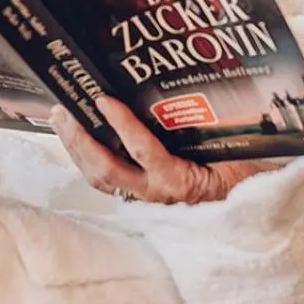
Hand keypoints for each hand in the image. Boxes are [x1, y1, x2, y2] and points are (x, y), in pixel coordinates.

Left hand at [50, 96, 275, 204]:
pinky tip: (74, 139)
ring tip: (60, 119)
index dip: (122, 124)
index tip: (104, 99)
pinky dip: (85, 159)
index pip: (144, 151)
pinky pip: (104, 181)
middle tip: (65, 109)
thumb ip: (214, 129)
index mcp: (178, 181)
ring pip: (98, 177)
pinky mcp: (135, 197)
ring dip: (75, 148)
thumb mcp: (232, 152)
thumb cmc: (239, 175)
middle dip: (81, 139)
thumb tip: (208, 93)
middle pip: (106, 168)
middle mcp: (154, 193)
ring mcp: (142, 198)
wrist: (243, 210)